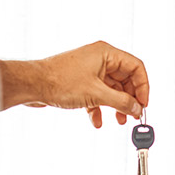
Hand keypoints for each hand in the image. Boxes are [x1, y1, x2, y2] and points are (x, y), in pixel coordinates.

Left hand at [0, 41, 148, 127]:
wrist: (31, 85)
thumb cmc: (59, 81)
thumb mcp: (96, 94)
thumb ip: (121, 102)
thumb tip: (136, 108)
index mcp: (106, 53)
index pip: (135, 67)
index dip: (143, 87)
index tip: (143, 104)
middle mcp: (99, 59)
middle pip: (124, 79)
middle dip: (129, 99)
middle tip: (132, 115)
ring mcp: (89, 70)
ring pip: (111, 89)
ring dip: (115, 106)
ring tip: (119, 121)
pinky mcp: (80, 82)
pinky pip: (97, 94)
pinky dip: (99, 108)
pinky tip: (96, 121)